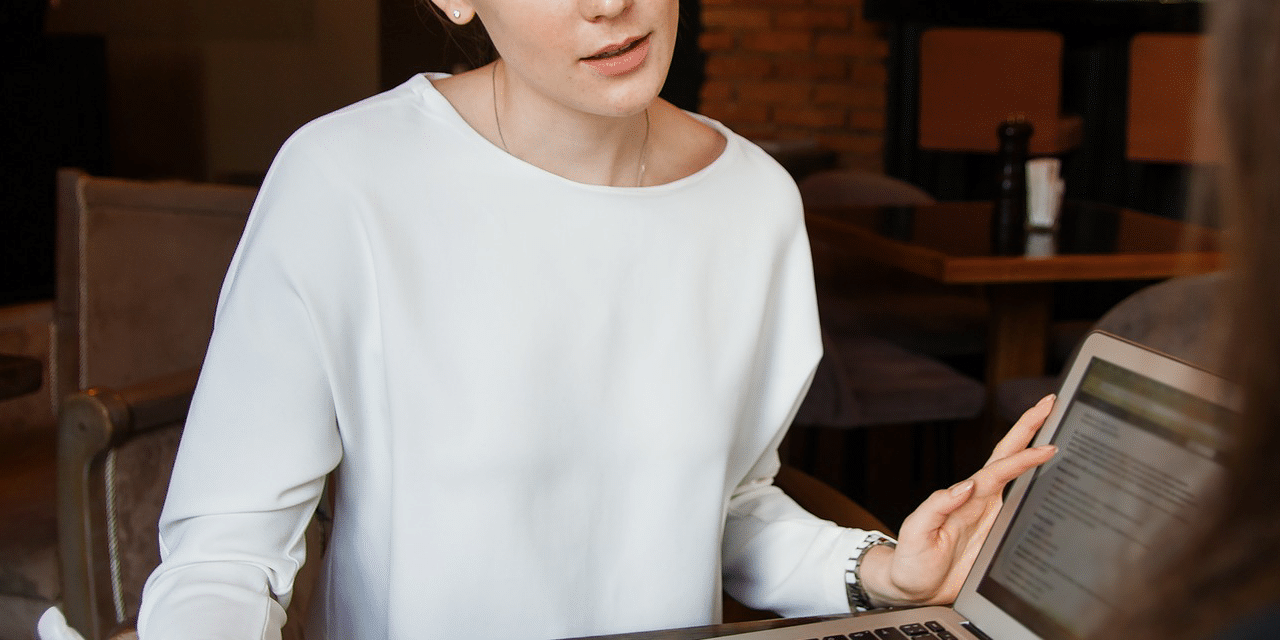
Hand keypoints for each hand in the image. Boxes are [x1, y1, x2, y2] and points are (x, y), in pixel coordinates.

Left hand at [858, 394, 1057, 607]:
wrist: (912, 588)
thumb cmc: (911, 560)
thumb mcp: (917, 531)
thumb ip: (937, 506)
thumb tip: (965, 486)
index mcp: (964, 497)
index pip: (998, 469)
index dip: (1022, 456)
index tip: (1046, 445)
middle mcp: (981, 501)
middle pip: (1009, 459)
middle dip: (1029, 430)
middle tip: (1050, 405)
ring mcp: (990, 517)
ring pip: (1018, 479)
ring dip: (1036, 453)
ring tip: (1059, 431)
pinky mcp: (997, 536)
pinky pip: (1022, 509)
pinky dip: (1039, 490)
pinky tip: (1056, 481)